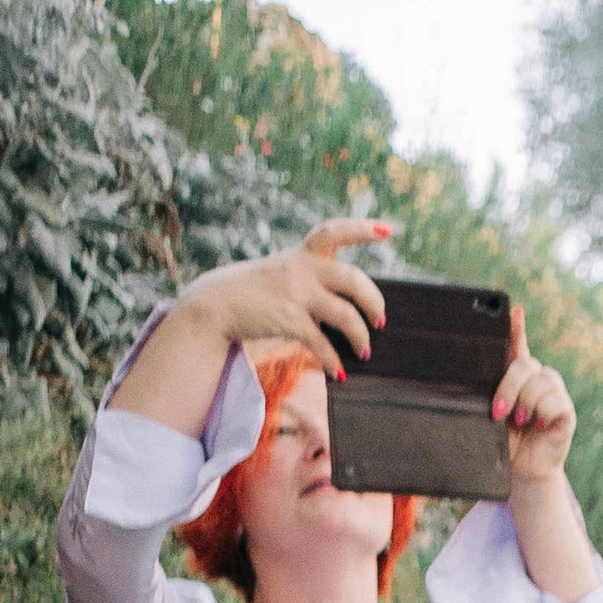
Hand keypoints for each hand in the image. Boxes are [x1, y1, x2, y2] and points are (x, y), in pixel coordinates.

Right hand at [187, 215, 389, 377]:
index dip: (362, 229)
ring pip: (346, 315)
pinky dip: (334, 361)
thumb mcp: (282, 273)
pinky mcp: (288, 320)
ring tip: (364, 352)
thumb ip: (312, 280)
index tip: (387, 230)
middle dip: (374, 302)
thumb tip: (347, 308)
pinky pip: (323, 344)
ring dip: (361, 337)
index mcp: (302, 254)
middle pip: (354, 280)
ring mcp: (295, 294)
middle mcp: (301, 269)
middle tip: (379, 321)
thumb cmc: (253, 292)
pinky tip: (339, 373)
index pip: (333, 232)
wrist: (214, 305)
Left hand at [495, 301, 577, 486]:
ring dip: (525, 403)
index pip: (518, 344)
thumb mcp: (490, 412)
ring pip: (540, 381)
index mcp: (518, 377)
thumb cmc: (503, 443)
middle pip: (525, 364)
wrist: (521, 472)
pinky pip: (554, 400)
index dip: (517, 326)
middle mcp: (538, 379)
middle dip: (508, 387)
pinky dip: (541, 414)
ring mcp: (554, 393)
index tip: (514, 309)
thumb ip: (489, 390)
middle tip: (499, 412)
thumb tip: (474, 370)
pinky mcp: (566, 410)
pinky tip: (538, 426)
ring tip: (519, 422)